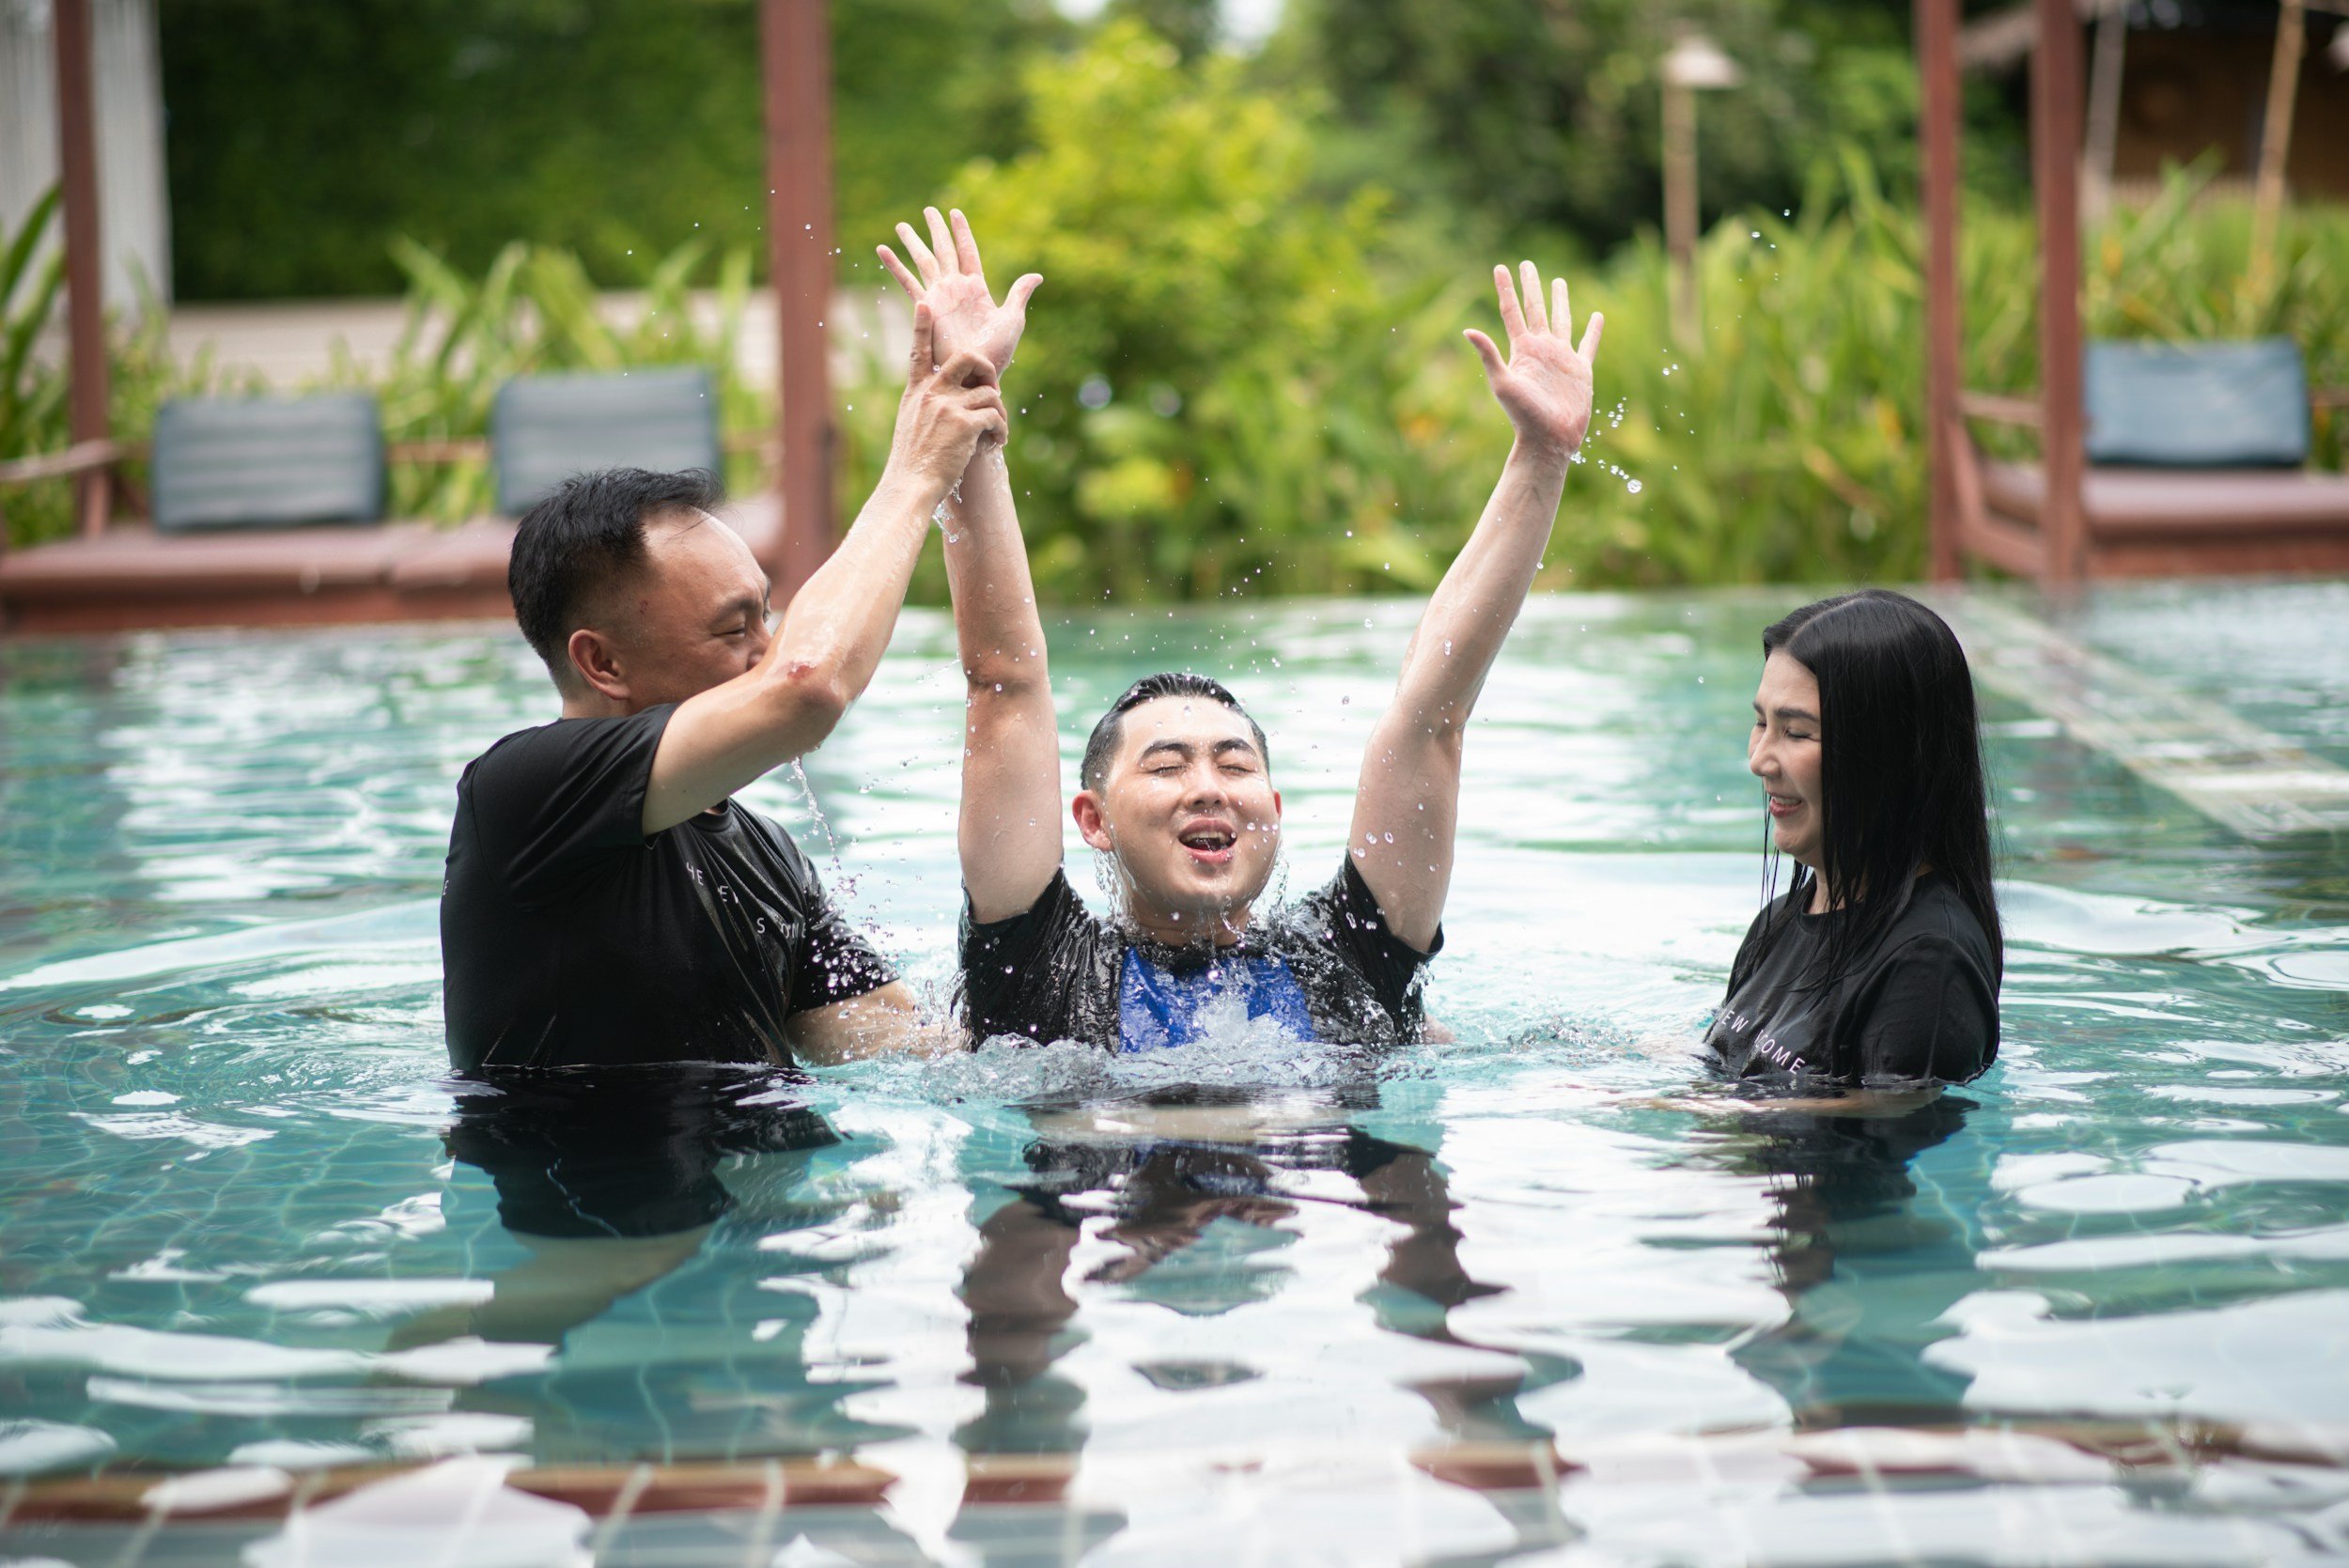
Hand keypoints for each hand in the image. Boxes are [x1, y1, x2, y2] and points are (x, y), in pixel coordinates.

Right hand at [878, 207, 1041, 378]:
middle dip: (936, 230)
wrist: (975, 371)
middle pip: (944, 250)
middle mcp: (955, 288)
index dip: (961, 232)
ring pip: (924, 261)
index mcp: (976, 287)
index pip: (968, 251)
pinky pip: (908, 282)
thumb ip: (1019, 294)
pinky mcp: (926, 307)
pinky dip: (895, 266)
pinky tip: (882, 249)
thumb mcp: (1012, 319)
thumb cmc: (996, 352)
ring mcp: (939, 296)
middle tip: (928, 210)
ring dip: (913, 242)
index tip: (955, 213)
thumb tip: (1037, 276)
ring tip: (901, 225)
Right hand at [888, 302, 1008, 486]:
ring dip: (999, 414)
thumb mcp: (912, 426)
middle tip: (992, 388)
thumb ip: (927, 407)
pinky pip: (995, 416)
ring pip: (989, 394)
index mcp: (916, 392)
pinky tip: (996, 444)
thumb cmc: (913, 464)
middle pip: (967, 358)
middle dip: (987, 368)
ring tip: (996, 434)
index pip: (918, 352)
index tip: (925, 303)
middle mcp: (931, 393)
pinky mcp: (965, 424)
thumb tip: (949, 403)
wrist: (910, 487)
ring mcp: (948, 406)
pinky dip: (1001, 431)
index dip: (921, 326)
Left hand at [1464, 261, 1602, 460]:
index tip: (1499, 267)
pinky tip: (1597, 316)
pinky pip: (1588, 345)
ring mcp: (1561, 358)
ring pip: (1561, 320)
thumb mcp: (1504, 383)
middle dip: (1531, 286)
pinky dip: (1593, 331)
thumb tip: (1468, 329)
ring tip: (1558, 280)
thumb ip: (1489, 355)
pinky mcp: (1580, 371)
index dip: (1505, 289)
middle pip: (1536, 309)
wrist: (1548, 441)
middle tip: (1527, 263)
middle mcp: (1541, 349)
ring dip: (1560, 300)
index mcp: (1523, 350)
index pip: (1512, 312)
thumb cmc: (1524, 417)